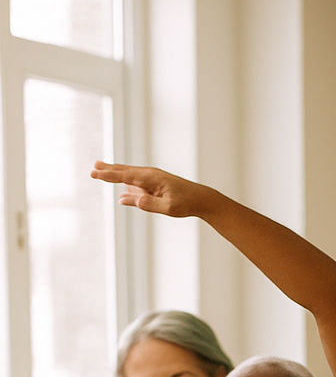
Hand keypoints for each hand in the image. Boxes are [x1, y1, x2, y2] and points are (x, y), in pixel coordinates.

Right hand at [91, 162, 208, 219]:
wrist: (201, 199)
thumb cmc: (186, 203)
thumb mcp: (168, 208)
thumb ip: (148, 204)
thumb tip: (126, 199)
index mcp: (152, 178)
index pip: (125, 176)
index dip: (109, 175)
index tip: (95, 173)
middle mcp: (150, 175)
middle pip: (125, 171)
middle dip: (108, 170)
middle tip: (92, 167)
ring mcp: (152, 178)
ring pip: (130, 175)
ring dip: (115, 172)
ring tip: (100, 169)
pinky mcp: (155, 184)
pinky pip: (137, 182)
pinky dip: (126, 180)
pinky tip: (122, 186)